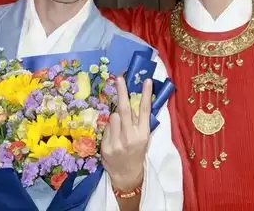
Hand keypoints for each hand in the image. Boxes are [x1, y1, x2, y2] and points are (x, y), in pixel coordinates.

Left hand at [101, 77, 152, 191]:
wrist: (126, 174)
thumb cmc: (136, 153)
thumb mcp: (143, 138)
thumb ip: (137, 122)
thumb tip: (129, 103)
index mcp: (143, 134)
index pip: (144, 111)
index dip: (146, 94)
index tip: (147, 80)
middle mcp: (130, 137)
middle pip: (124, 110)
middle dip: (122, 92)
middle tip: (119, 78)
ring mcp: (117, 142)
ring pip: (113, 117)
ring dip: (115, 117)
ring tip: (119, 128)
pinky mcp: (105, 147)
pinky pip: (106, 128)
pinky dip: (109, 129)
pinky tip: (113, 137)